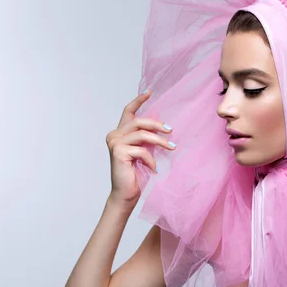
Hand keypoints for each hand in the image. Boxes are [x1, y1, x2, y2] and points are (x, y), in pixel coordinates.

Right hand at [105, 90, 175, 206]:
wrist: (126, 194)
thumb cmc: (136, 174)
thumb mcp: (143, 151)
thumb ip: (146, 138)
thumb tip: (163, 126)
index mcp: (120, 133)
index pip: (128, 111)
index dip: (138, 100)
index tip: (149, 92)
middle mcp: (114, 135)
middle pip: (138, 121)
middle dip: (157, 124)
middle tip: (171, 131)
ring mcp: (114, 143)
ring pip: (142, 134)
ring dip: (159, 141)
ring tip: (171, 148)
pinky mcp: (118, 152)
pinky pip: (142, 150)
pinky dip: (151, 159)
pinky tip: (154, 168)